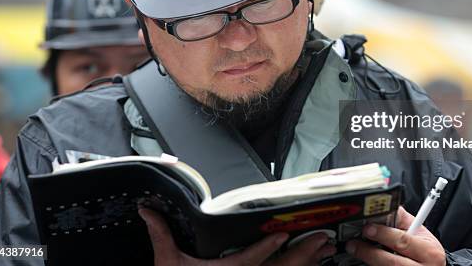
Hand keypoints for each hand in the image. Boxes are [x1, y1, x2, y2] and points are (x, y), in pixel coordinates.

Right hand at [139, 208, 335, 265]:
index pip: (250, 260)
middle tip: (321, 240)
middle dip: (301, 255)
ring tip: (325, 249)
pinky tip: (315, 262)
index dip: (267, 248)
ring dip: (307, 263)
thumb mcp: (167, 263)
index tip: (282, 235)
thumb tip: (146, 210)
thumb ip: (161, 235)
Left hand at [345, 206, 445, 265]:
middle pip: (392, 262)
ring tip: (355, 251)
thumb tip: (383, 207)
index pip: (403, 241)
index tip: (367, 228)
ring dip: (367, 261)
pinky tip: (364, 261)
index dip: (383, 234)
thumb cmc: (425, 250)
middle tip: (353, 244)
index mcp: (429, 252)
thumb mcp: (419, 232)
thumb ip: (402, 219)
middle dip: (369, 252)